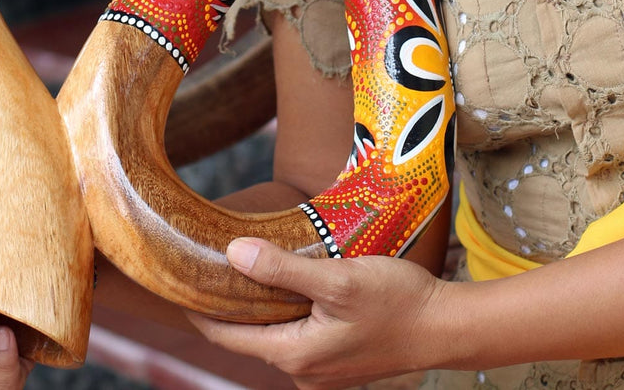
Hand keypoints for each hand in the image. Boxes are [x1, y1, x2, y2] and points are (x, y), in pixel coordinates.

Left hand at [188, 237, 449, 389]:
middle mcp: (303, 369)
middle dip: (230, 301)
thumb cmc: (396, 302)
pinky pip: (299, 333)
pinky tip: (292, 279)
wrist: (445, 327)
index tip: (178, 280)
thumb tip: (233, 254)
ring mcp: (322, 367)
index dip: (201, 309)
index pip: (228, 337)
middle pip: (250, 335)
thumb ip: (284, 270)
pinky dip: (287, 309)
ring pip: (276, 332)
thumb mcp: (337, 279)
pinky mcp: (339, 357)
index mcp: (295, 355)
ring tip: (247, 262)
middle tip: (210, 260)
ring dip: (262, 303)